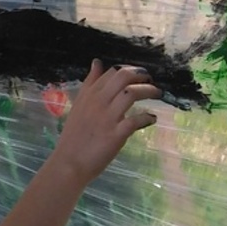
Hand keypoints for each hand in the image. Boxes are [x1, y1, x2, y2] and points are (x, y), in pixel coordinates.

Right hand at [50, 60, 159, 183]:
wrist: (68, 163)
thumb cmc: (74, 136)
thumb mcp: (79, 104)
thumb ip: (89, 84)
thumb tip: (97, 62)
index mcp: (89, 95)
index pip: (112, 72)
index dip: (129, 70)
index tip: (138, 75)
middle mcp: (98, 102)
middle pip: (123, 77)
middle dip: (141, 75)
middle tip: (150, 81)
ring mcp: (107, 118)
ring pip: (131, 93)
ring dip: (149, 91)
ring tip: (157, 94)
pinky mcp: (116, 134)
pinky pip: (136, 120)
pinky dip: (147, 117)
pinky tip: (152, 119)